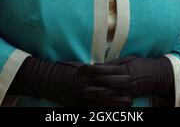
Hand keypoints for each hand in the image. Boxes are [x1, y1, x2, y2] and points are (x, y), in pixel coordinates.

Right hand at [8, 57, 132, 106]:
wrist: (47, 79)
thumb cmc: (62, 69)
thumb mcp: (78, 66)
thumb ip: (90, 69)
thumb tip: (101, 69)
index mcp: (87, 75)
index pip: (107, 77)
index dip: (119, 79)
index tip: (129, 78)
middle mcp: (86, 87)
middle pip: (107, 92)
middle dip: (120, 95)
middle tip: (132, 96)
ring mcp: (81, 98)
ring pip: (102, 104)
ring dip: (115, 106)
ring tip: (127, 105)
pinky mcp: (77, 106)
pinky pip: (92, 111)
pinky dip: (102, 113)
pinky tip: (110, 114)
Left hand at [79, 55, 173, 101]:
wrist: (156, 76)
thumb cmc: (140, 64)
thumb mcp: (128, 59)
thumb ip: (113, 63)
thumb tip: (98, 65)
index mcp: (124, 70)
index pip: (104, 70)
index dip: (91, 69)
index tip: (81, 67)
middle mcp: (124, 82)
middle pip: (104, 84)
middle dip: (89, 83)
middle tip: (78, 81)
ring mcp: (126, 92)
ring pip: (107, 96)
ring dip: (94, 95)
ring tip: (83, 93)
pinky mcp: (127, 99)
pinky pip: (113, 103)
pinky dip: (103, 104)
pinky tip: (94, 104)